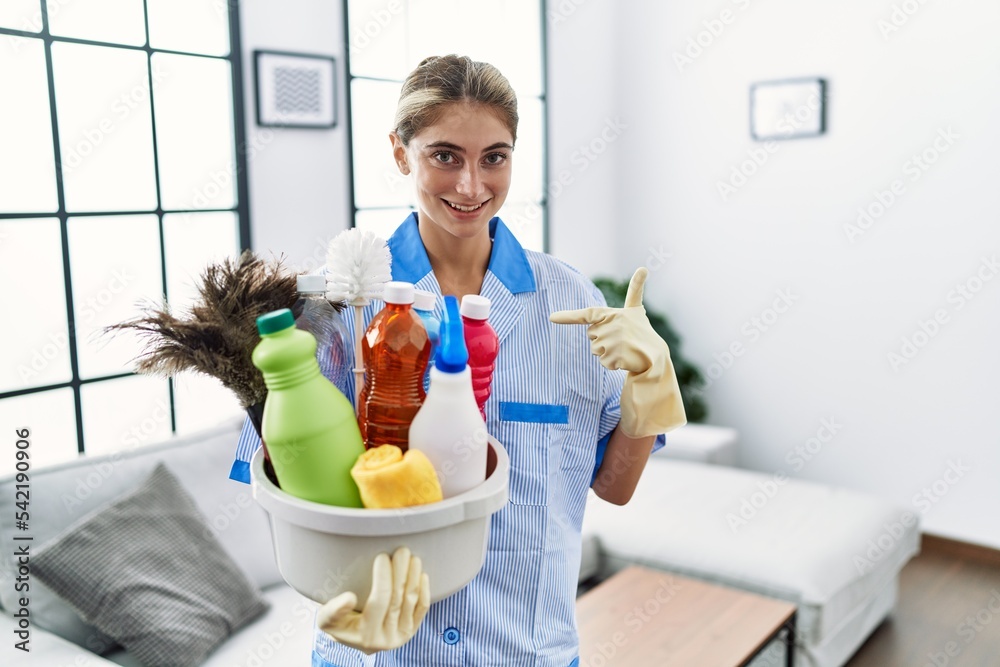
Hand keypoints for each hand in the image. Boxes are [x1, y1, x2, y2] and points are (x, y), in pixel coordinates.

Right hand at [317, 547, 429, 653]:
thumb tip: (349, 598)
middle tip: (401, 551)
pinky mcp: (411, 631)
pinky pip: (422, 609)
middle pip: (398, 598)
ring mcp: (400, 636)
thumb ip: (334, 610)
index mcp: (366, 634)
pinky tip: (422, 575)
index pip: (379, 600)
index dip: (383, 577)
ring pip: (411, 601)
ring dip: (413, 576)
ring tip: (412, 558)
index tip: (382, 556)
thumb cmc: (338, 623)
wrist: (353, 637)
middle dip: (401, 571)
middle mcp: (386, 639)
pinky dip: (424, 590)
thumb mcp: (326, 619)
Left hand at [550, 267, 685, 437]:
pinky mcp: (615, 357)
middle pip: (592, 337)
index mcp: (611, 313)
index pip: (586, 314)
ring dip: (608, 353)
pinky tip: (625, 359)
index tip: (552, 318)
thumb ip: (635, 289)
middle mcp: (610, 326)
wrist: (656, 354)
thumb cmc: (641, 330)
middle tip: (622, 339)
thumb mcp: (636, 309)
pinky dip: (612, 364)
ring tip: (624, 349)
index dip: (568, 316)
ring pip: (596, 351)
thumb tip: (644, 266)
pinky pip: (603, 363)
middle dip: (603, 340)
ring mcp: (612, 341)